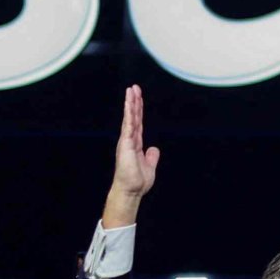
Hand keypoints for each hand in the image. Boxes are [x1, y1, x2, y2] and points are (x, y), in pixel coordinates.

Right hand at [102, 86, 161, 229]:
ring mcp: (126, 141)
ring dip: (130, 103)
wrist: (131, 191)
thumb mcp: (149, 166)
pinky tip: (129, 104)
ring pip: (129, 118)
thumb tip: (154, 148)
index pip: (137, 122)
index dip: (137, 110)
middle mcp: (129, 140)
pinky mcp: (125, 144)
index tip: (137, 97)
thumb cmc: (137, 181)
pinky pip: (128, 126)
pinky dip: (129, 114)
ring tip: (131, 90)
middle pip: (132, 117)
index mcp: (135, 143)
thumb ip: (151, 156)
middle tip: (134, 87)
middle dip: (133, 102)